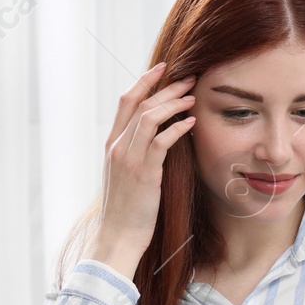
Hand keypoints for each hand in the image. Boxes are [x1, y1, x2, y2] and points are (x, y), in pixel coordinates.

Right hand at [93, 62, 197, 267]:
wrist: (117, 235)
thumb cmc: (127, 209)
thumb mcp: (126, 175)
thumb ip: (136, 153)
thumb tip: (156, 138)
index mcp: (112, 143)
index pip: (125, 101)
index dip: (144, 81)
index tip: (162, 68)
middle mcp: (117, 146)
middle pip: (138, 102)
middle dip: (164, 86)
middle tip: (188, 77)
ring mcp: (128, 158)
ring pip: (149, 116)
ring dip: (173, 103)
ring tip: (193, 96)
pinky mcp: (144, 173)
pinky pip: (160, 141)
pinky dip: (177, 128)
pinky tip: (191, 122)